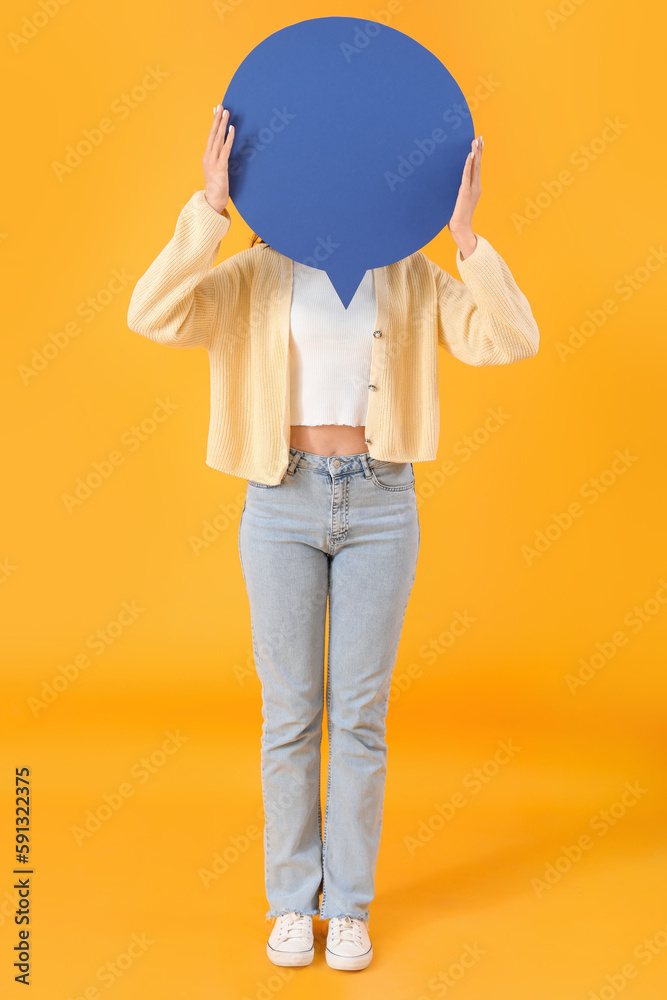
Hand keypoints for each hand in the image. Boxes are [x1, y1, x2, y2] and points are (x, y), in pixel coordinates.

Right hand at [203, 104, 234, 213]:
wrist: (214, 199)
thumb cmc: (216, 186)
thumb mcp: (215, 170)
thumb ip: (218, 159)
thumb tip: (223, 150)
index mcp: (207, 156)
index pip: (210, 135)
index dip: (214, 122)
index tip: (216, 110)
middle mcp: (208, 156)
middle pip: (213, 133)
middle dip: (217, 118)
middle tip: (221, 105)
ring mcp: (213, 160)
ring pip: (218, 138)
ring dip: (223, 124)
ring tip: (227, 112)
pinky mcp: (221, 166)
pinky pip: (225, 148)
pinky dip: (229, 137)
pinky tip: (232, 128)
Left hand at [448, 134, 482, 252]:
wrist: (461, 229)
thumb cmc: (456, 218)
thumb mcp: (457, 201)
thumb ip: (456, 192)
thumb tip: (446, 185)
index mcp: (474, 189)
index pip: (477, 168)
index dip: (478, 155)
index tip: (479, 144)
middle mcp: (476, 187)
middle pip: (478, 164)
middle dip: (479, 150)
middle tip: (480, 137)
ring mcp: (472, 189)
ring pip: (475, 167)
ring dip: (475, 153)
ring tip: (476, 141)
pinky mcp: (465, 192)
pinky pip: (467, 175)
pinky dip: (469, 164)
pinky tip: (470, 155)